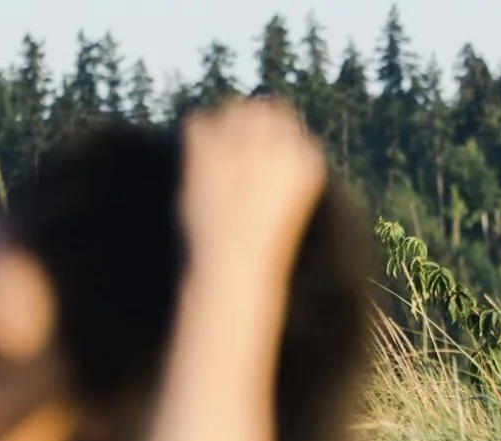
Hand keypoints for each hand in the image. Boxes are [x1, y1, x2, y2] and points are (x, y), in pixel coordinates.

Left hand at [180, 99, 328, 277]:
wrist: (234, 272)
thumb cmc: (260, 257)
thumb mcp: (284, 212)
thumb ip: (279, 175)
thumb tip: (264, 151)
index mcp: (307, 159)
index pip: (288, 127)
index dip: (268, 144)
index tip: (251, 171)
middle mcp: (279, 143)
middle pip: (262, 109)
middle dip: (245, 129)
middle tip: (226, 166)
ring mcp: (244, 142)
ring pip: (231, 111)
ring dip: (220, 133)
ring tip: (210, 171)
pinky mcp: (210, 148)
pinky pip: (198, 124)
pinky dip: (193, 142)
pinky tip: (194, 172)